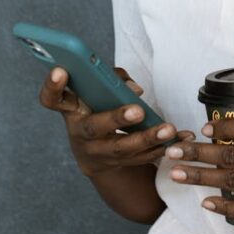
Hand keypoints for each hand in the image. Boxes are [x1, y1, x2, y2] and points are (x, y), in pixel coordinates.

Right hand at [39, 66, 193, 177]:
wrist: (94, 155)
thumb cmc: (96, 111)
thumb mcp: (96, 94)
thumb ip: (112, 81)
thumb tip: (134, 90)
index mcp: (70, 110)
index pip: (51, 99)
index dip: (53, 86)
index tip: (61, 69)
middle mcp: (80, 133)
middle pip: (94, 127)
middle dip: (117, 118)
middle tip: (137, 109)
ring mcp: (98, 153)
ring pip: (123, 148)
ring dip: (148, 138)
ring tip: (168, 129)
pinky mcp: (119, 164)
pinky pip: (143, 158)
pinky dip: (164, 148)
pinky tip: (182, 139)